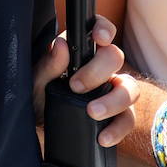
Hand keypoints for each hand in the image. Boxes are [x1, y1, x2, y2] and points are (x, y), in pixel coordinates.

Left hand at [34, 15, 137, 146]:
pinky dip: (118, 128)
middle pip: (116, 57)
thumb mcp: (36, 82)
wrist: (40, 129)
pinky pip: (128, 119)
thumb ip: (49, 64)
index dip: (104, 29)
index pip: (99, 31)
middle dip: (98, 71)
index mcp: (81, 52)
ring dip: (114, 100)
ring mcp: (112, 91)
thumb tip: (61, 44)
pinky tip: (102, 137)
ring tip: (92, 112)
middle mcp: (101, 68)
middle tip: (76, 86)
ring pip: (130, 89)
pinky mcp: (117, 115)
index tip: (100, 39)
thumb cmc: (38, 97)